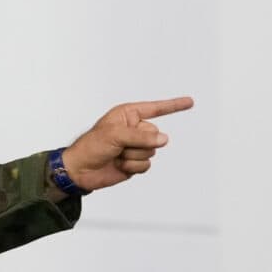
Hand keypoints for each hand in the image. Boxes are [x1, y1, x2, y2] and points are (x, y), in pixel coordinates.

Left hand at [59, 97, 193, 190]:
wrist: (81, 170)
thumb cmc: (92, 146)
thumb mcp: (115, 135)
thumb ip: (141, 136)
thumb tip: (164, 140)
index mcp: (128, 115)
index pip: (156, 109)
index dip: (173, 106)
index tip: (190, 102)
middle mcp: (134, 129)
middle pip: (155, 135)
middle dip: (139, 143)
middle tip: (119, 146)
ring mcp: (136, 146)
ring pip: (152, 151)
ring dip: (133, 156)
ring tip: (117, 156)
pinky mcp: (135, 162)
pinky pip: (147, 165)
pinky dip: (133, 167)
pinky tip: (119, 166)